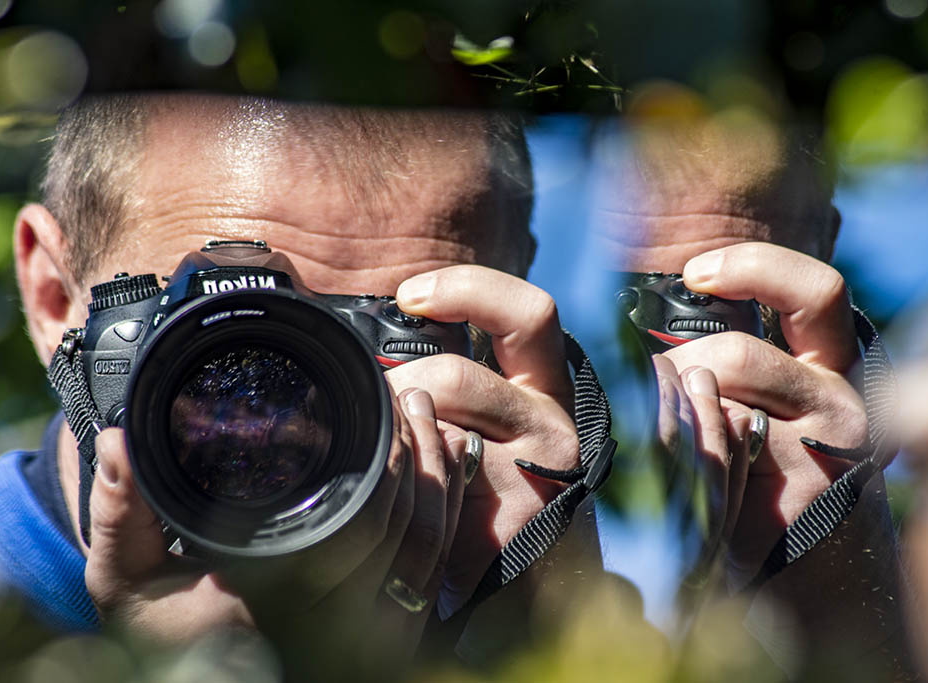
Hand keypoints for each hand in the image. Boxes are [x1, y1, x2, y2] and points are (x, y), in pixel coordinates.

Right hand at [84, 387, 466, 676]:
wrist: (194, 681)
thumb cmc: (163, 631)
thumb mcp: (127, 579)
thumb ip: (121, 515)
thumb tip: (117, 443)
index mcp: (284, 599)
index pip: (358, 526)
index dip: (385, 459)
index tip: (382, 400)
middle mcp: (336, 622)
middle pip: (408, 527)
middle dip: (418, 451)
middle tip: (407, 394)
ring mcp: (370, 632)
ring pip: (430, 546)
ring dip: (437, 475)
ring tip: (426, 415)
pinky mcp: (390, 631)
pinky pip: (434, 568)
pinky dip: (445, 512)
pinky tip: (441, 464)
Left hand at [390, 265, 585, 618]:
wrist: (532, 586)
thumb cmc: (493, 492)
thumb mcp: (484, 421)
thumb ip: (455, 383)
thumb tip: (384, 361)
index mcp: (544, 386)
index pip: (528, 314)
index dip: (468, 289)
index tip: (410, 296)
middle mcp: (553, 421)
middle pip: (453, 375)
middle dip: (392, 391)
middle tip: (374, 416)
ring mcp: (538, 473)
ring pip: (435, 429)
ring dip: (392, 437)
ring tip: (387, 461)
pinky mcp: (511, 520)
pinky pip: (432, 485)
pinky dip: (401, 484)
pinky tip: (398, 501)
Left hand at [662, 242, 868, 585]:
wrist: (797, 569)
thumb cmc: (759, 471)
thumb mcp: (755, 398)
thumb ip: (730, 356)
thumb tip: (672, 308)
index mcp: (834, 365)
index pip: (816, 293)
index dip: (756, 268)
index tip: (695, 273)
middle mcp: (850, 402)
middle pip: (734, 354)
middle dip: (673, 370)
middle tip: (649, 397)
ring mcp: (833, 452)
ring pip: (717, 407)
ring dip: (673, 420)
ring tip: (669, 450)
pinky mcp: (804, 496)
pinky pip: (714, 458)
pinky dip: (681, 463)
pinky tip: (683, 486)